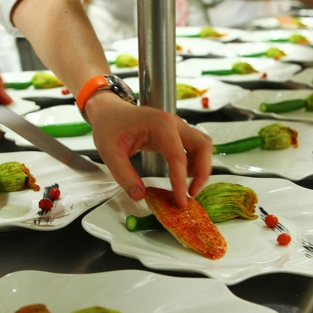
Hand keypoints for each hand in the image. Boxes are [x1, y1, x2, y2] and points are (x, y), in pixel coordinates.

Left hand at [86, 92, 212, 207]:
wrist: (110, 111)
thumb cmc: (109, 127)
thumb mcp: (110, 153)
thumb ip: (124, 175)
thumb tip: (140, 196)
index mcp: (160, 124)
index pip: (178, 156)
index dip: (180, 181)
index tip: (180, 201)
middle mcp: (174, 123)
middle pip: (202, 146)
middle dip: (202, 172)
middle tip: (191, 194)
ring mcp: (178, 127)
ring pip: (203, 145)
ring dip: (201, 167)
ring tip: (189, 187)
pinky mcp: (177, 134)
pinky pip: (195, 147)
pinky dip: (195, 163)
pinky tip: (183, 177)